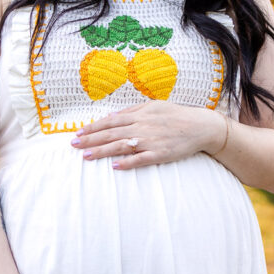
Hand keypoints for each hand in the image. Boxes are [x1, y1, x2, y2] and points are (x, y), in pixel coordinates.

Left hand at [71, 101, 226, 168]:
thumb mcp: (153, 106)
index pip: (110, 121)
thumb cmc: (176, 115)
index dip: (93, 127)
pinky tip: (115, 166)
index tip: (78, 133)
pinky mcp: (160, 153)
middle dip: (90, 139)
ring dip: (102, 151)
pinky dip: (128, 162)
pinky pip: (141, 159)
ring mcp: (150, 141)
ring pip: (121, 146)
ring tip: (86, 156)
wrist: (200, 126)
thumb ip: (132, 111)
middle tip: (73, 145)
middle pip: (111, 133)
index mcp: (139, 114)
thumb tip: (112, 115)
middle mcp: (142, 126)